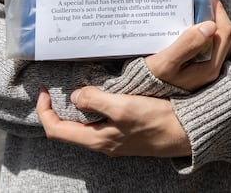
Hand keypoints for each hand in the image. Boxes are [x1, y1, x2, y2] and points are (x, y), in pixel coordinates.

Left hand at [37, 87, 189, 157]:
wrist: (185, 132)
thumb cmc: (156, 121)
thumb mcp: (123, 106)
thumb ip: (96, 101)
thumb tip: (75, 96)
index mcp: (96, 139)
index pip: (56, 129)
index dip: (45, 111)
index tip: (44, 91)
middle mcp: (102, 142)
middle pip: (67, 129)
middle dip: (57, 109)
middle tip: (56, 88)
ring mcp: (114, 139)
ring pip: (84, 125)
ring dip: (77, 108)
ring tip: (78, 88)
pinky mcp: (126, 133)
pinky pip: (101, 122)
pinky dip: (94, 108)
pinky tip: (103, 95)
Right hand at [145, 0, 230, 90]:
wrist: (142, 100)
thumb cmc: (150, 80)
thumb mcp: (165, 62)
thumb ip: (187, 45)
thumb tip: (210, 25)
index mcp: (210, 66)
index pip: (225, 31)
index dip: (218, 10)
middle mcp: (214, 68)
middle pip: (228, 35)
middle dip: (219, 14)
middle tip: (202, 0)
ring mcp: (210, 69)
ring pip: (224, 41)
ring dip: (216, 24)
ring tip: (198, 12)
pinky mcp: (204, 69)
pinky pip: (215, 46)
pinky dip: (210, 34)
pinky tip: (194, 28)